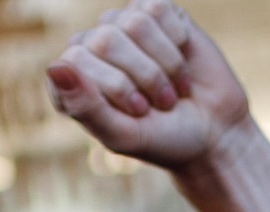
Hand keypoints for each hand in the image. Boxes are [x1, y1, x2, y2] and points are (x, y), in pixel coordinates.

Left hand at [47, 4, 269, 211]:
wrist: (214, 134)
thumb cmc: (163, 140)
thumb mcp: (121, 136)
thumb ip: (85, 107)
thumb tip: (56, 67)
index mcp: (72, 81)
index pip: (76, 60)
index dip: (116, 87)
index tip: (138, 113)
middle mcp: (92, 48)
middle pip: (107, 39)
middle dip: (144, 77)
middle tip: (160, 104)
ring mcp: (123, 28)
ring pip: (135, 23)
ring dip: (163, 64)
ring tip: (172, 88)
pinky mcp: (155, 14)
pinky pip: (159, 9)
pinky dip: (176, 43)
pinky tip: (181, 62)